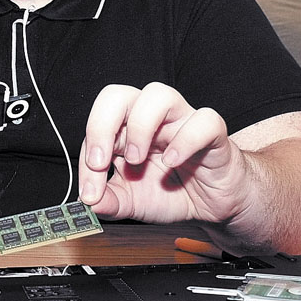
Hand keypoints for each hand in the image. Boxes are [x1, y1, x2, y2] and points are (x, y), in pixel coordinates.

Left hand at [78, 83, 251, 225]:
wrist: (213, 205)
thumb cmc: (171, 193)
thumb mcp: (132, 203)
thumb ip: (109, 202)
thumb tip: (89, 202)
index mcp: (126, 130)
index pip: (96, 126)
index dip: (88, 157)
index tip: (90, 192)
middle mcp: (150, 119)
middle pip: (118, 95)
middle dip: (100, 126)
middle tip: (100, 162)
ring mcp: (181, 121)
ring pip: (158, 94)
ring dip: (139, 126)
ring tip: (136, 159)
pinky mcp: (212, 132)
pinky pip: (203, 120)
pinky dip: (185, 140)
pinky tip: (173, 162)